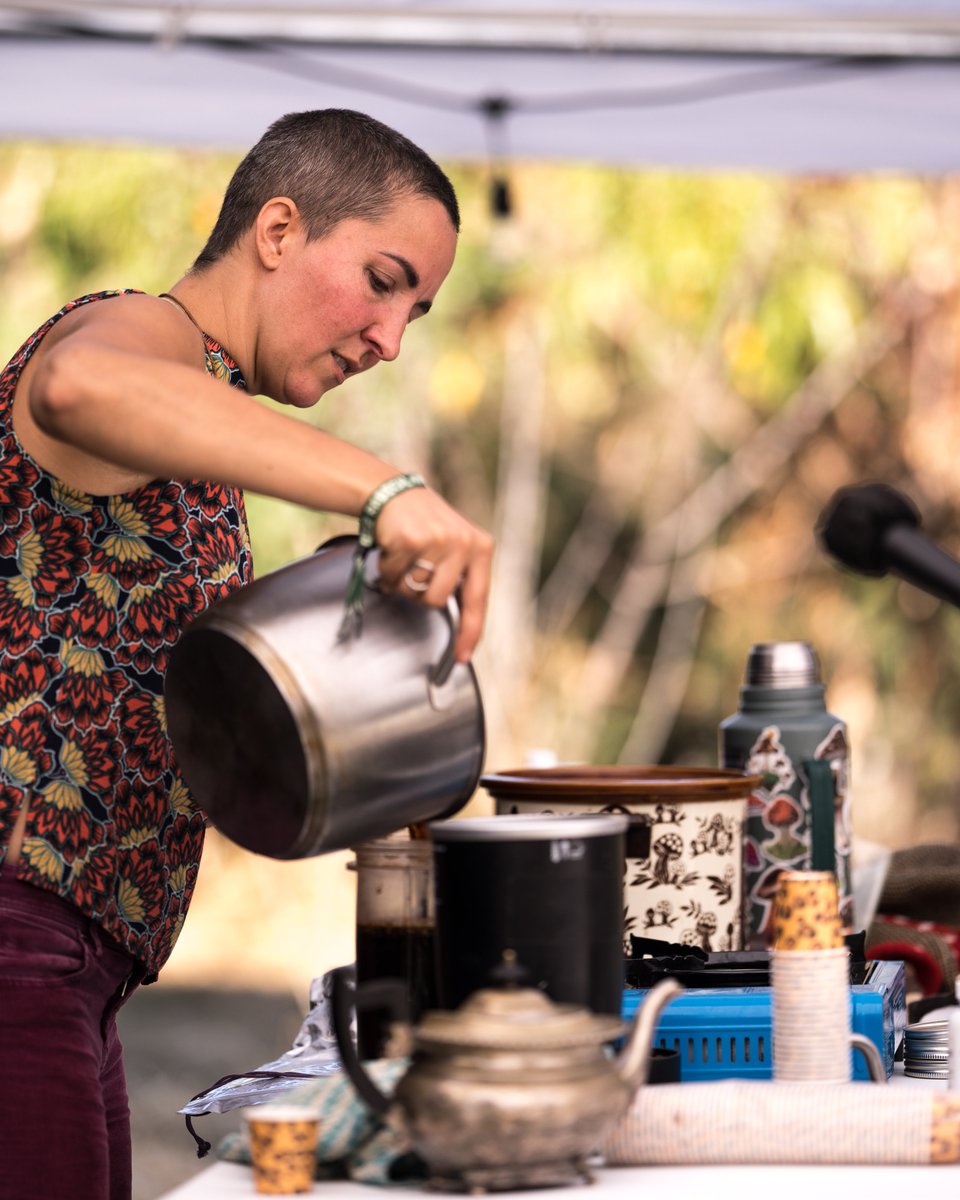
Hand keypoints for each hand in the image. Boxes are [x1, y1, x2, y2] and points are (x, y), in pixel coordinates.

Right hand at [373, 487, 492, 662]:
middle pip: (436, 601)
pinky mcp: (412, 538)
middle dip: (417, 595)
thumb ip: (460, 576)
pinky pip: (393, 575)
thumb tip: (461, 624)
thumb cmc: (424, 526)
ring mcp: (439, 540)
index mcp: (480, 548)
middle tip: (412, 573)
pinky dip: (386, 569)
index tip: (462, 656)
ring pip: (413, 591)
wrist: (394, 493)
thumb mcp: (455, 546)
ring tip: (403, 558)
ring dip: (400, 582)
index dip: (470, 632)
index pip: (478, 599)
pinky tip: (391, 549)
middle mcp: (464, 543)